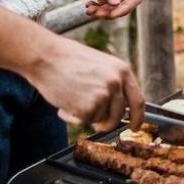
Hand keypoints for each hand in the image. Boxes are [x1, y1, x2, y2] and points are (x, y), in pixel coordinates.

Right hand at [29, 37, 144, 132]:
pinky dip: (72, 118)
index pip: (138, 100)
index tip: (134, 127)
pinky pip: (83, 122)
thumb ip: (112, 83)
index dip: (138, 117)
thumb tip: (120, 107)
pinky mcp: (88, 107)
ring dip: (85, 115)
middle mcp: (116, 83)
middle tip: (94, 122)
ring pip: (99, 119)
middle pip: (118, 115)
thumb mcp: (100, 65)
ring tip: (71, 99)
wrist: (45, 56)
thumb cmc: (67, 59)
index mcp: (122, 70)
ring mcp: (103, 96)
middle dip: (106, 122)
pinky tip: (64, 104)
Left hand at [68, 0, 142, 19]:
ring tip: (89, 10)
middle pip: (123, 3)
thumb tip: (115, 4)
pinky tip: (87, 6)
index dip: (125, 8)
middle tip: (96, 14)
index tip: (112, 14)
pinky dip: (96, 6)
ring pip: (112, 4)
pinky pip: (102, 0)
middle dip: (111, 11)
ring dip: (102, 10)